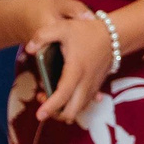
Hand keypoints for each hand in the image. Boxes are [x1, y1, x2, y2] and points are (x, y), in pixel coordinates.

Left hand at [25, 0, 113, 123]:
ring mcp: (92, 87)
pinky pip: (84, 104)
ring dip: (63, 109)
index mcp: (76, 70)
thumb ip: (43, 36)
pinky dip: (73, 105)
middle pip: (72, 111)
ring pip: (78, 110)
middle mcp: (86, 83)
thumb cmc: (87, 32)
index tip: (39, 116)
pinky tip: (65, 96)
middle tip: (43, 101)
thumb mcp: (63, 28)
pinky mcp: (96, 88)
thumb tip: (29, 49)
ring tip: (51, 96)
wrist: (114, 36)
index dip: (50, 107)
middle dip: (55, 114)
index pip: (63, 95)